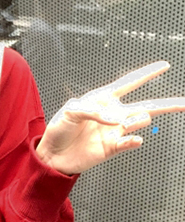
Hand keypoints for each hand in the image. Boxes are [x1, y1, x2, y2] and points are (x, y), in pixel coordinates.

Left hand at [36, 61, 184, 174]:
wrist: (51, 155)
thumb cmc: (58, 130)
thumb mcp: (69, 112)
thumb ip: (91, 111)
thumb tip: (114, 119)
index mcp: (103, 100)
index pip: (129, 83)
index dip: (146, 74)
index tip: (164, 66)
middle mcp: (113, 115)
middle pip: (146, 106)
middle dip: (167, 104)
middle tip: (184, 103)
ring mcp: (114, 132)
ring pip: (138, 123)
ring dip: (139, 121)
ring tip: (133, 121)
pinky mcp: (111, 148)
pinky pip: (129, 143)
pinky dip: (134, 140)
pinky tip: (135, 138)